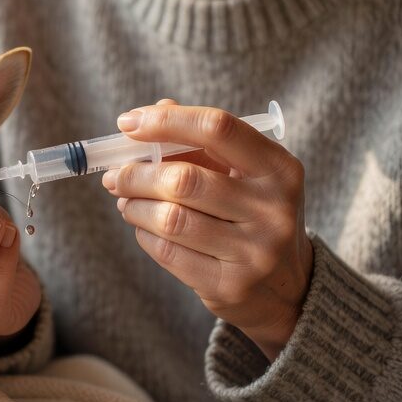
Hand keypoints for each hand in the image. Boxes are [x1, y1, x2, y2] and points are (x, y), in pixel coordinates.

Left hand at [104, 99, 313, 359]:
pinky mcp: (230, 286)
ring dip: (134, 206)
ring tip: (126, 200)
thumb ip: (201, 141)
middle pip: (183, 179)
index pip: (217, 128)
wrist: (287, 287)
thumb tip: (150, 114)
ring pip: (170, 219)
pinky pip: (167, 252)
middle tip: (114, 175)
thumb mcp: (244, 174)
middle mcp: (273, 209)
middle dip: (136, 174)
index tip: (127, 123)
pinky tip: (143, 227)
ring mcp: (255, 252)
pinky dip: (144, 234)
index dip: (166, 122)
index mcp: (280, 169)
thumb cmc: (253, 213)